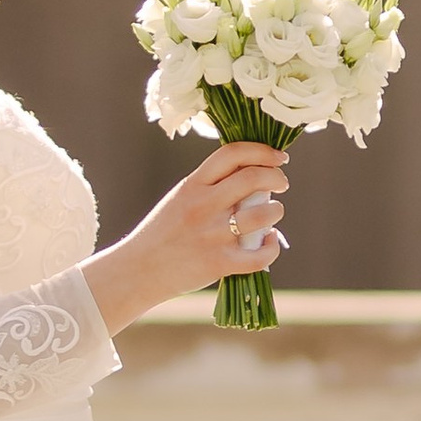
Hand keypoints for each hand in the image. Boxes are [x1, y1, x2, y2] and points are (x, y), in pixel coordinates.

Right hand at [82, 139, 289, 331]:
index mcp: (192, 185)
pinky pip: (260, 255)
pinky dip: (271, 247)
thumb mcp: (180, 198)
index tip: (277, 158)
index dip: (262, 151)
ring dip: (276, 210)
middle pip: (253, 178)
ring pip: (263, 215)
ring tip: (273, 213)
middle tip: (281, 183)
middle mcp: (202, 205)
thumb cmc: (163, 233)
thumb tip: (252, 174)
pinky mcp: (218, 263)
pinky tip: (267, 242)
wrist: (138, 270)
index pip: (232, 153)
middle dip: (277, 177)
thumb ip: (210, 186)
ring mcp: (211, 235)